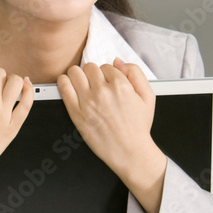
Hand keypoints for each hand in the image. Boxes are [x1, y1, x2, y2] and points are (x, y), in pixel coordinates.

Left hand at [57, 59, 166, 212]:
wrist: (129, 151)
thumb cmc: (138, 126)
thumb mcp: (148, 96)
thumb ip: (136, 73)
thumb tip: (117, 61)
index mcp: (121, 86)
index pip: (106, 66)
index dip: (108, 74)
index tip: (108, 84)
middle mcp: (103, 92)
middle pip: (90, 67)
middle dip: (93, 74)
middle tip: (96, 85)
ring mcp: (88, 102)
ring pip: (74, 72)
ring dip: (78, 75)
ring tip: (82, 84)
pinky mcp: (76, 113)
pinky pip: (63, 87)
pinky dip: (64, 82)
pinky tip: (69, 86)